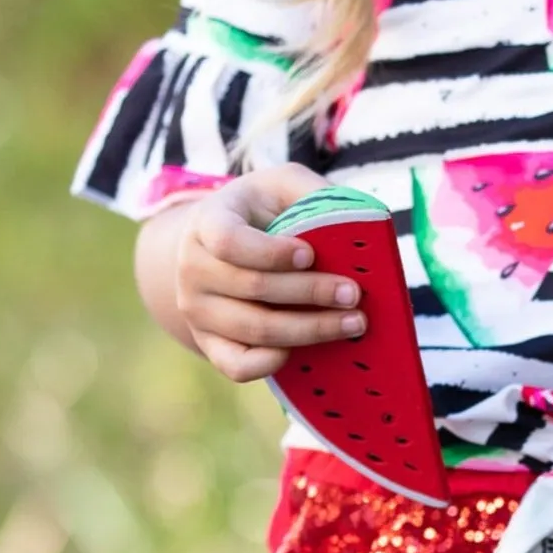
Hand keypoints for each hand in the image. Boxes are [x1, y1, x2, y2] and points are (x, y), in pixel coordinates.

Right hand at [142, 172, 365, 385]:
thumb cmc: (260, 212)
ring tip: (352, 322)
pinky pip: (237, 366)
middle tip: (353, 293)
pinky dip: (271, 363)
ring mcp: (197, 310)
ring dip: (309, 329)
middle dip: (310, 292)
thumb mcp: (282, 186)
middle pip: (253, 287)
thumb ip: (313, 193)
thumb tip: (360, 220)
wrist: (217, 250)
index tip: (310, 254)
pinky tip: (306, 351)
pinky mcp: (208, 344)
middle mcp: (192, 268)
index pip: (228, 241)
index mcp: (206, 222)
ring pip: (255, 329)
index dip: (270, 252)